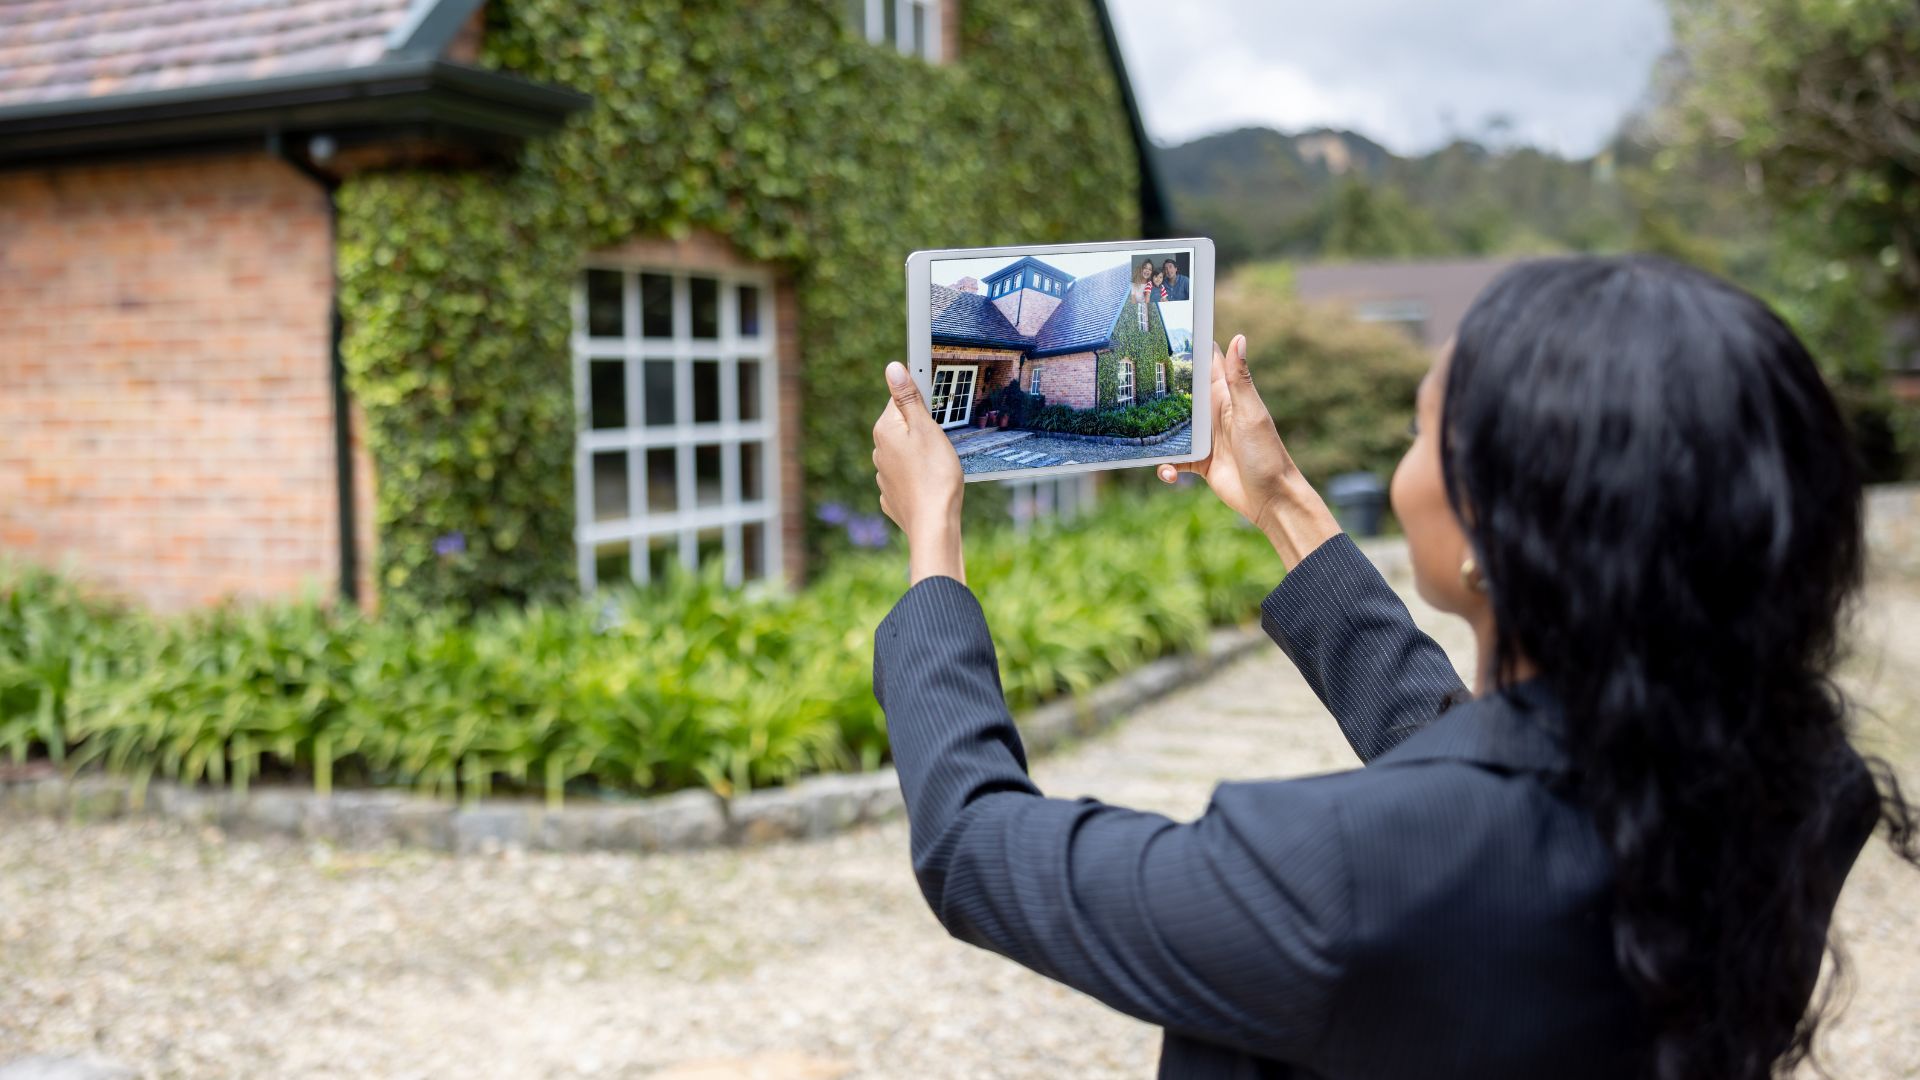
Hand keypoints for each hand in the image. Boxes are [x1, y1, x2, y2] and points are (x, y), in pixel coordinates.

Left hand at [873, 362, 965, 583]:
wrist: (934, 525)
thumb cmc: (935, 475)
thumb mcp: (926, 428)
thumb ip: (908, 397)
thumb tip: (893, 368)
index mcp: (885, 430)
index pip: (901, 402)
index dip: (923, 405)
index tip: (938, 415)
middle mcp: (879, 452)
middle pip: (903, 429)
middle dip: (923, 431)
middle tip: (943, 443)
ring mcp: (884, 476)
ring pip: (906, 455)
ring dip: (921, 456)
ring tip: (940, 467)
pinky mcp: (893, 496)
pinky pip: (907, 479)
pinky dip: (919, 479)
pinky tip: (932, 486)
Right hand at [1158, 335, 1340, 566]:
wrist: (1271, 498)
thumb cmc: (1266, 453)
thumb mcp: (1250, 414)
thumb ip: (1240, 379)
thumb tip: (1238, 337)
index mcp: (1225, 396)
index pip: (1207, 363)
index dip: (1190, 347)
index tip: (1166, 331)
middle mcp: (1212, 414)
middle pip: (1180, 394)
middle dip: (1160, 389)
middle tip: (1132, 385)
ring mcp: (1204, 438)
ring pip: (1170, 427)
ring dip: (1157, 433)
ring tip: (1143, 439)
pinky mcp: (1198, 462)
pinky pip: (1172, 459)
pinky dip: (1165, 466)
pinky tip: (1170, 474)